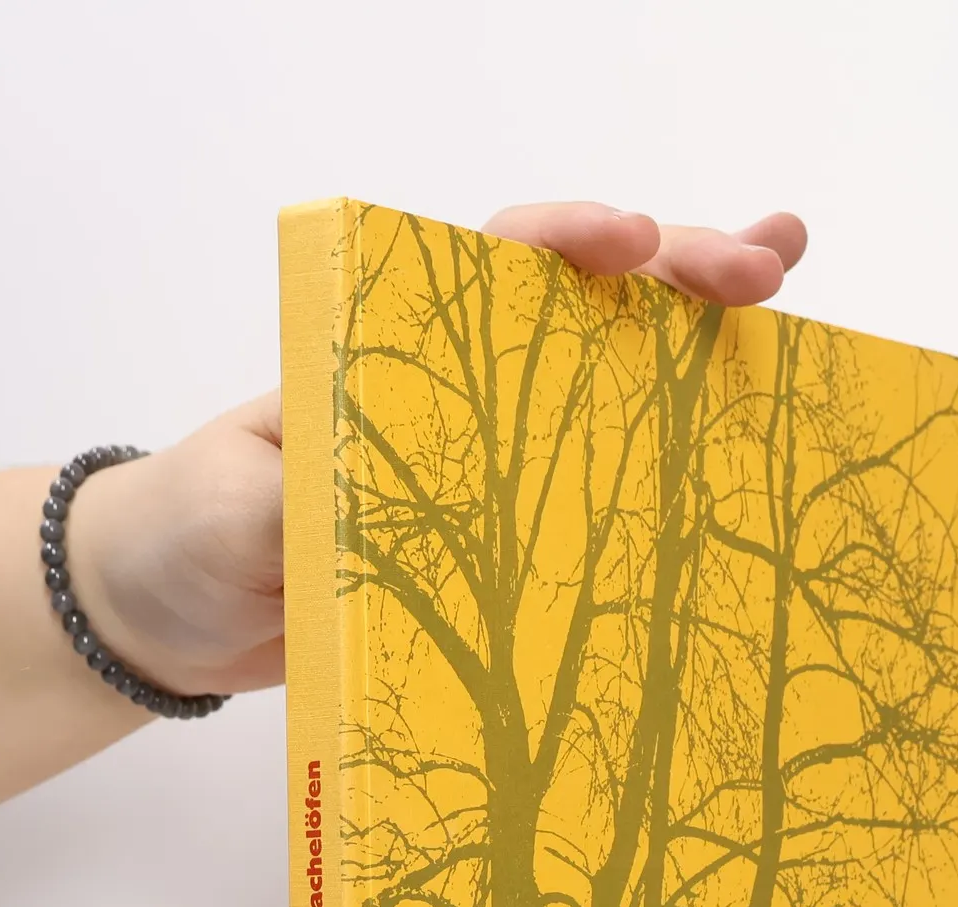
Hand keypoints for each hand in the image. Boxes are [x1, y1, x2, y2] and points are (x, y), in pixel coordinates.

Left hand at [70, 203, 809, 699]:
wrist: (167, 612)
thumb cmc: (182, 534)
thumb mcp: (230, 514)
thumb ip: (295, 504)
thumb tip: (378, 513)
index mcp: (392, 351)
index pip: (493, 265)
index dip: (570, 241)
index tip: (633, 244)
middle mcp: (458, 391)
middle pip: (585, 309)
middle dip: (680, 273)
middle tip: (768, 266)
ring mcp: (489, 463)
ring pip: (612, 389)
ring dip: (702, 348)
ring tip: (790, 305)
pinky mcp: (503, 541)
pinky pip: (599, 498)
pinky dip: (672, 473)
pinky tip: (744, 460)